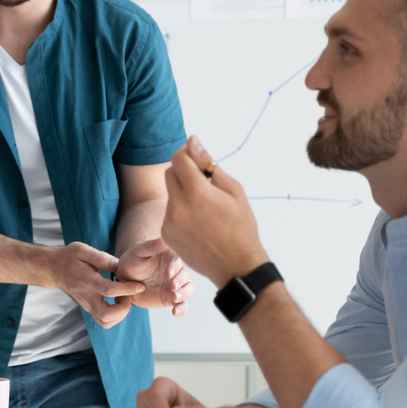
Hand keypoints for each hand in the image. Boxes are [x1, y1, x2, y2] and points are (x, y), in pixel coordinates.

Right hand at [47, 242, 145, 328]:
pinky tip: (117, 301)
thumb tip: (120, 265)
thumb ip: (102, 258)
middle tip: (128, 295)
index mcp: (87, 281)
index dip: (128, 289)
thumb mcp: (83, 250)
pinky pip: (104, 320)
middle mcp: (87, 297)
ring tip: (123, 298)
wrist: (54, 269)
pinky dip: (115, 316)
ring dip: (120, 314)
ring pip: (105, 322)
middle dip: (124, 308)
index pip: (110, 290)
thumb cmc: (69, 258)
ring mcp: (87, 305)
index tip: (140, 285)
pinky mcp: (89, 308)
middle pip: (106, 316)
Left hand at [116, 238, 194, 316]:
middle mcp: (176, 270)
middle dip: (181, 281)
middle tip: (171, 286)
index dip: (175, 267)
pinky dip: (182, 309)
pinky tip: (175, 312)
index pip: (179, 260)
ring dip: (184, 294)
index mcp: (171, 257)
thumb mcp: (138, 252)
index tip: (168, 273)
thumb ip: (151, 246)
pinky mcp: (172, 298)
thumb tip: (164, 238)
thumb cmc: (131, 261)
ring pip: (189, 289)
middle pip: (186, 275)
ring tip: (174, 298)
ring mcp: (176, 285)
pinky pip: (182, 304)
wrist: (124, 279)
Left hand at [162, 136, 268, 288]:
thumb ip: (209, 164)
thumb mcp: (233, 190)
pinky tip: (198, 223)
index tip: (195, 156)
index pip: (178, 158)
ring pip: (170, 193)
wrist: (236, 266)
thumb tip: (192, 141)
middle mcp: (178, 206)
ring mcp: (169, 221)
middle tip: (204, 183)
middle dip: (183, 172)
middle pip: (169, 173)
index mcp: (198, 192)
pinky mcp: (166, 233)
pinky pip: (169, 212)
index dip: (186, 152)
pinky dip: (180, 211)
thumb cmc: (240, 226)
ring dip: (182, 192)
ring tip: (204, 208)